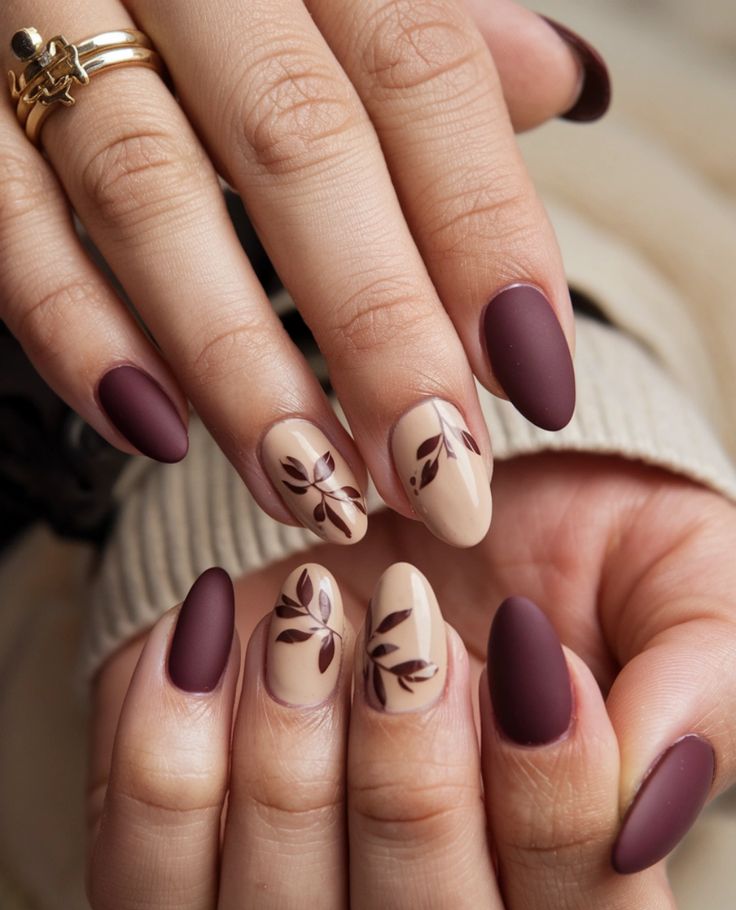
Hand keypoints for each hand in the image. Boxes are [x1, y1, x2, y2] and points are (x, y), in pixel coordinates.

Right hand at [0, 1, 607, 548]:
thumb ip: (438, 36)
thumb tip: (565, 82)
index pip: (422, 75)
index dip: (486, 233)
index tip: (534, 381)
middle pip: (300, 149)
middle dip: (380, 332)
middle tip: (438, 475)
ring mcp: (51, 21)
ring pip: (150, 196)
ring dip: (240, 369)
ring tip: (318, 490)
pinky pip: (10, 222)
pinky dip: (76, 333)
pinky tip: (156, 433)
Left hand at [87, 453, 734, 909]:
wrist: (411, 474)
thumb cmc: (552, 544)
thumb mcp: (673, 578)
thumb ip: (697, 686)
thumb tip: (645, 809)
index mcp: (575, 903)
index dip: (559, 819)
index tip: (530, 650)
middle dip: (417, 802)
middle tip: (414, 631)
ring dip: (293, 789)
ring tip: (312, 627)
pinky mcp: (181, 852)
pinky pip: (146, 894)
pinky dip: (167, 767)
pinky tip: (214, 637)